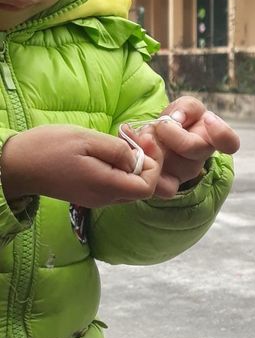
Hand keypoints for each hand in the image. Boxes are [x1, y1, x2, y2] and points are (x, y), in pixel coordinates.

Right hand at [0, 124, 161, 207]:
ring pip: (129, 187)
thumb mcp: (86, 139)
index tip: (145, 143)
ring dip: (134, 165)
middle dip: (147, 163)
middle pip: (141, 189)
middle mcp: (104, 198)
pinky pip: (115, 186)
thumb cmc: (49, 147)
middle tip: (139, 138)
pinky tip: (111, 151)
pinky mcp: (88, 194)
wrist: (16, 164)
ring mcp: (96, 199)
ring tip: (126, 141)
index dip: (154, 166)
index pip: (147, 187)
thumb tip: (137, 159)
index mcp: (105, 186)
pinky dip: (121, 169)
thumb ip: (116, 150)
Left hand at [140, 95, 239, 197]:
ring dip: (154, 147)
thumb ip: (186, 108)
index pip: (230, 142)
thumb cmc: (176, 122)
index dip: (223, 133)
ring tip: (143, 136)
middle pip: (195, 149)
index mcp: (210, 137)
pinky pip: (163, 187)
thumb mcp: (184, 107)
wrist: (155, 140)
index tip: (209, 119)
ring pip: (175, 165)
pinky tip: (136, 150)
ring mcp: (184, 174)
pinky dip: (146, 167)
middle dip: (172, 133)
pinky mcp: (167, 186)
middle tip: (158, 125)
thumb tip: (178, 120)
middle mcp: (200, 158)